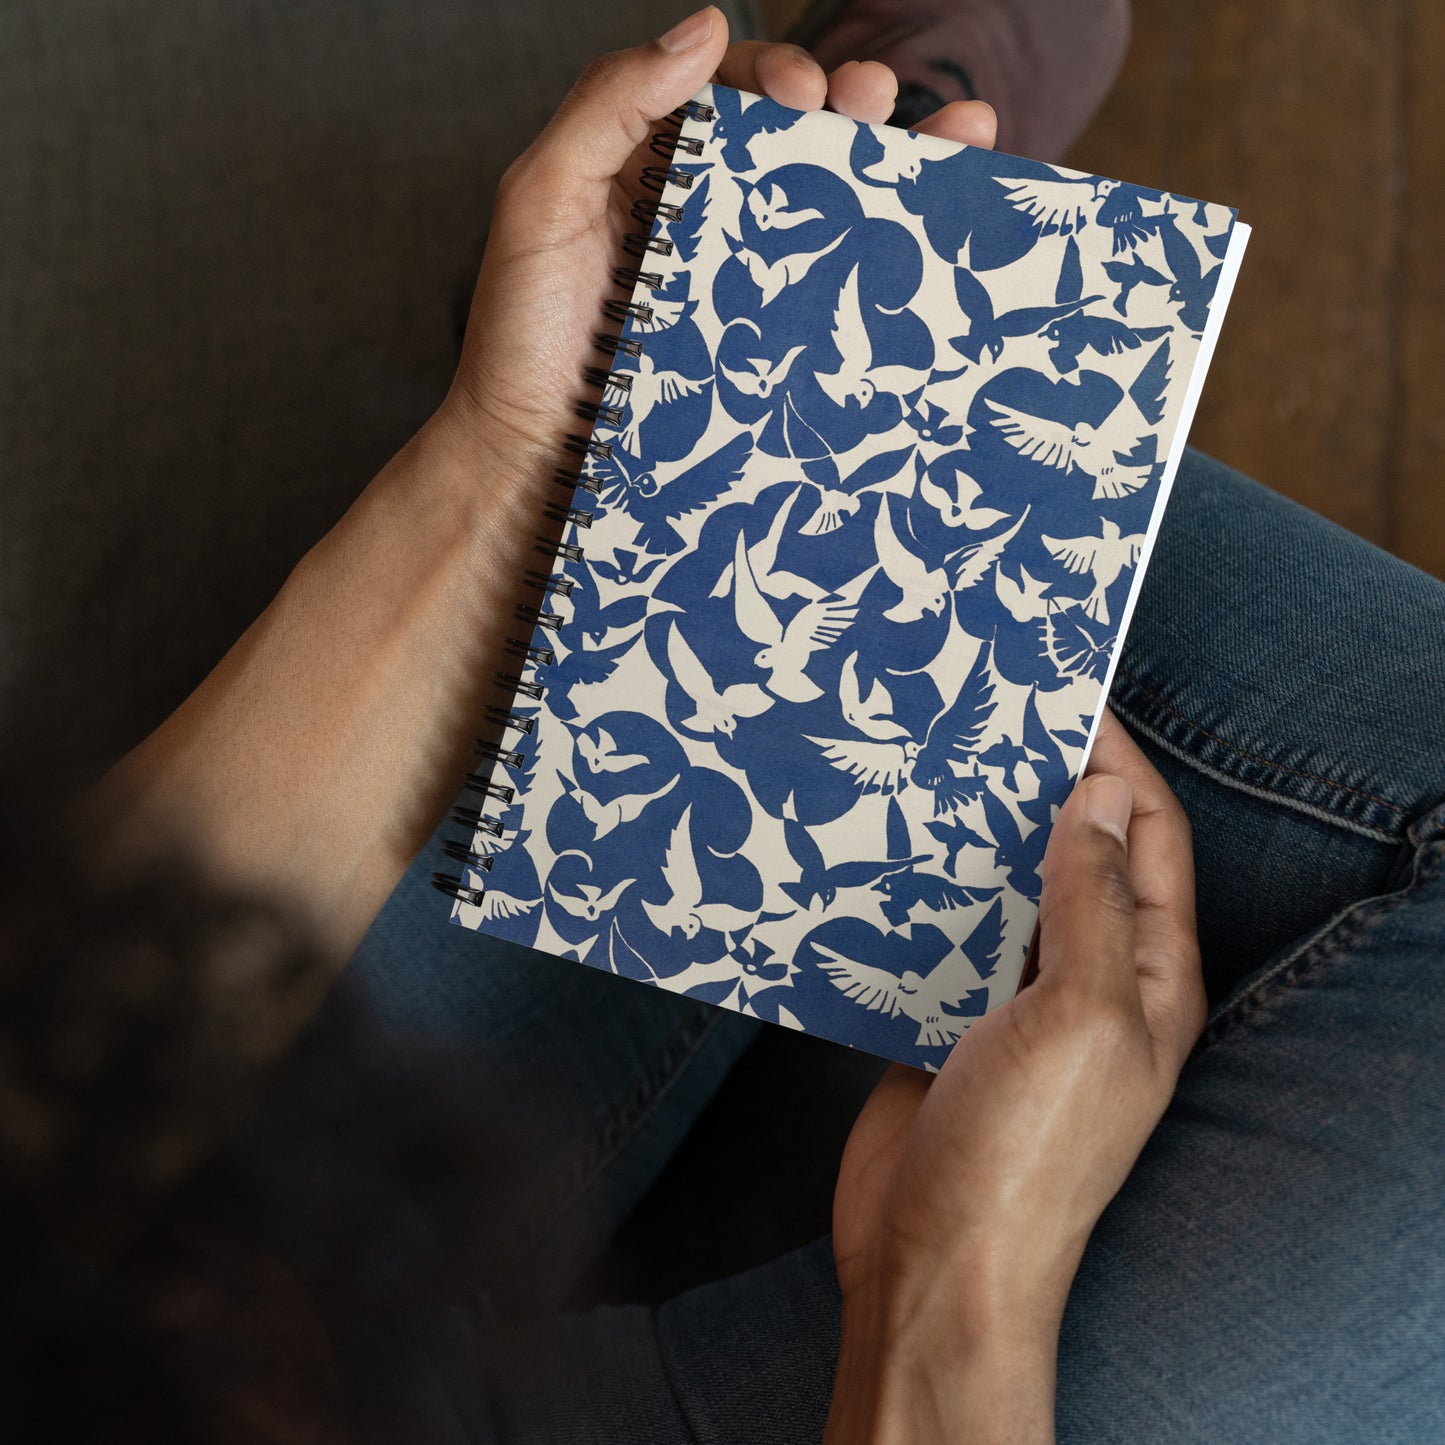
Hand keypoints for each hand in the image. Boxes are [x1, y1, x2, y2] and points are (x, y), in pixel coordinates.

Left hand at [426, 3, 998, 522]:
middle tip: (873, 104)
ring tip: (959, 132)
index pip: (728, 91)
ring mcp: (742, 283)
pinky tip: (950, 219)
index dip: (776, 72)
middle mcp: (704, 216)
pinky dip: (902, 254)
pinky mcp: (769, 346)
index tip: (803, 91)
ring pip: (833, 208)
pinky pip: (840, 290)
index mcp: (649, 166)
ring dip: (902, 161)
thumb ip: (607, 105)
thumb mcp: (541, 202)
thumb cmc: (523, 338)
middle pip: (796, 140)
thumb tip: (705, 28)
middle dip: (852, 105)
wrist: (534, 462)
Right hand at [826, 710, 1205, 1442]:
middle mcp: (1091, 981)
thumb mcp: (1080, 1018)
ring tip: (927, 764)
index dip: (1116, 763)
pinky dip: (922, 887)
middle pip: (1077, 854)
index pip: (1147, 839)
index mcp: (1150, 977)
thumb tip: (1101, 798)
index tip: (1063, 696)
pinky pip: (942, 932)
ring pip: (1003, 888)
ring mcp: (1015, 1001)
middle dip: (1041, 785)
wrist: (932, 1265)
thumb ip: (1094, 905)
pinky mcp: (946, 1017)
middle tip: (982, 717)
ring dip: (975, 833)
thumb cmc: (1024, 1156)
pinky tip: (884, 849)